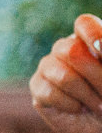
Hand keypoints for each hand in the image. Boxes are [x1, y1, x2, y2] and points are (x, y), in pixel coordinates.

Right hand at [31, 15, 101, 132]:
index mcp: (88, 41)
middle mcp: (65, 49)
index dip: (93, 35)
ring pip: (62, 75)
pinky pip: (50, 92)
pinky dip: (70, 104)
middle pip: (70, 50)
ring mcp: (48, 67)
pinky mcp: (37, 87)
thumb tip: (98, 49)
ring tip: (98, 106)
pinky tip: (77, 109)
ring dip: (87, 95)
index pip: (84, 24)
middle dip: (95, 76)